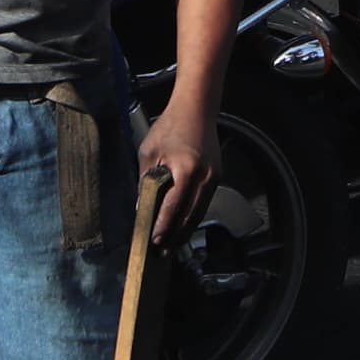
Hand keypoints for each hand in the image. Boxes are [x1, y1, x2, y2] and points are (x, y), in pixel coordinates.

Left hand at [134, 114, 216, 249]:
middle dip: (176, 235)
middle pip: (190, 216)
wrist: (197, 109)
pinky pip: (204, 202)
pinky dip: (193, 215)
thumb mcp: (149, 152)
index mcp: (186, 170)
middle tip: (164, 250)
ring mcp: (215, 177)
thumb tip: (141, 206)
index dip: (163, 227)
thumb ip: (146, 180)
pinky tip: (183, 223)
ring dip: (186, 229)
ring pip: (199, 212)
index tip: (154, 241)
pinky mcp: (217, 176)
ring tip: (173, 243)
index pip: (173, 207)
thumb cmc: (171, 126)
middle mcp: (205, 177)